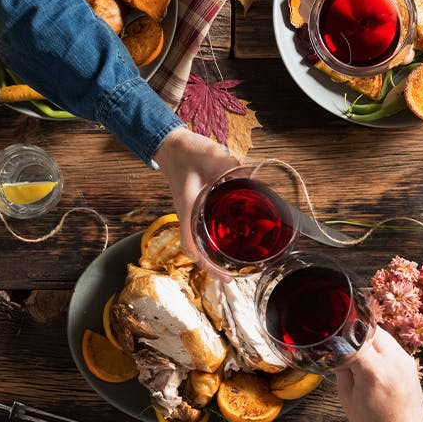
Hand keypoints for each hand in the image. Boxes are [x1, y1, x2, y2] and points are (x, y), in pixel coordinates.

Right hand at [153, 127, 239, 277]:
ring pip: (200, 239)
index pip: (191, 246)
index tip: (224, 277)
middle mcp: (188, 214)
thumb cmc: (186, 152)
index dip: (207, 266)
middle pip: (197, 249)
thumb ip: (232, 166)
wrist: (171, 144)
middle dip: (214, 265)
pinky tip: (231, 233)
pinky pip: (204, 226)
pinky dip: (216, 234)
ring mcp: (191, 211)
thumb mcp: (211, 157)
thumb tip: (251, 178)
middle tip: (234, 274)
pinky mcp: (196, 204)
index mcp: (188, 209)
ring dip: (214, 252)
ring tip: (234, 260)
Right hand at [335, 327, 422, 421]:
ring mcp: (405, 359)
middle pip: (367, 328)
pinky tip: (370, 361)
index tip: (328, 342)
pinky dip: (377, 346)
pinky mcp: (410, 362)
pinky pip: (390, 343)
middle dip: (351, 334)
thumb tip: (337, 350)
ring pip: (380, 333)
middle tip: (341, 346)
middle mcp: (393, 361)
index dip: (337, 338)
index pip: (351, 338)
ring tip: (356, 355)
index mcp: (374, 372)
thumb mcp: (348, 400)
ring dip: (365, 338)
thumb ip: (342, 370)